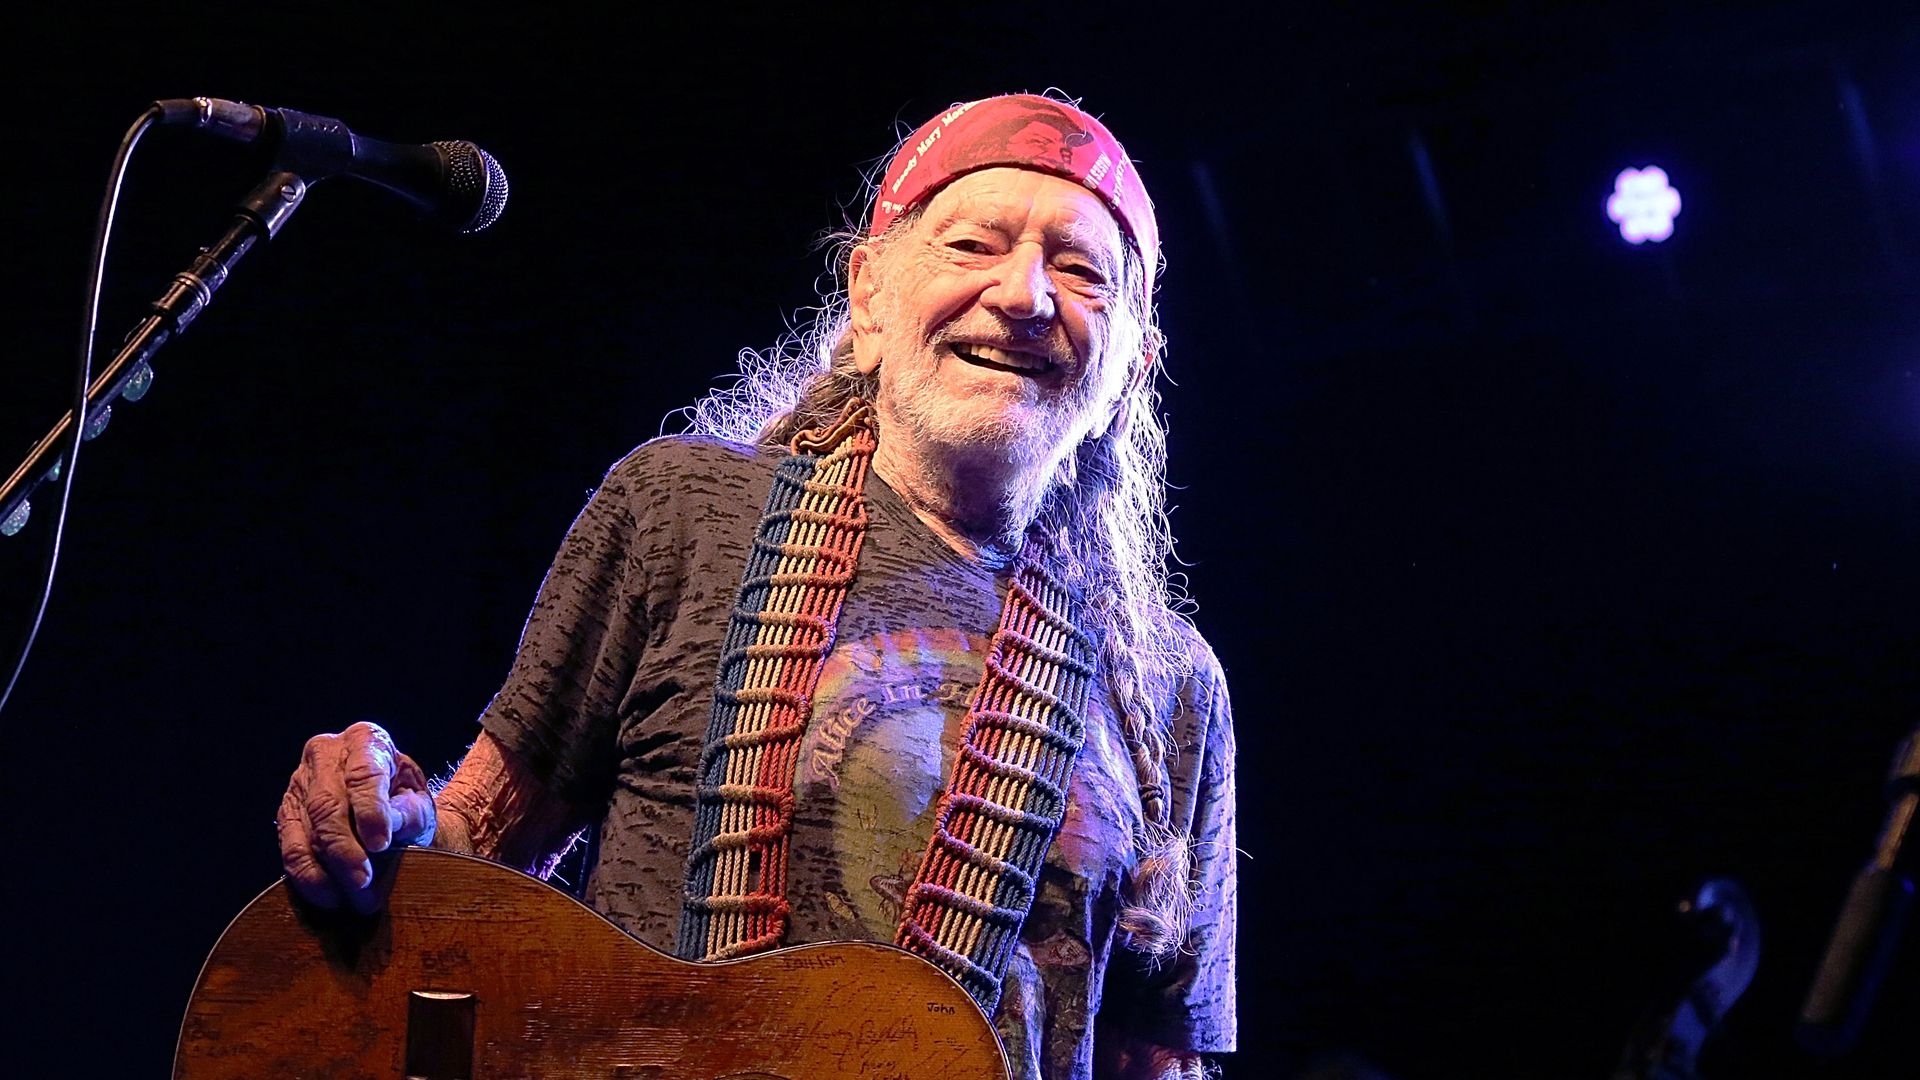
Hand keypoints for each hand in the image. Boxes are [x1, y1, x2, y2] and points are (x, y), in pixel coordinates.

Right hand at [276, 721, 436, 910]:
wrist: (383, 800)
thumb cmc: (403, 798)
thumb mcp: (417, 801)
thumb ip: (409, 813)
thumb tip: (390, 827)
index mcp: (365, 740)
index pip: (364, 775)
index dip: (371, 812)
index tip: (381, 845)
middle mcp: (325, 754)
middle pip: (327, 805)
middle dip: (344, 849)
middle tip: (363, 882)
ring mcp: (300, 782)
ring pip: (305, 829)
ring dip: (326, 870)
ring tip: (351, 898)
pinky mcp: (286, 812)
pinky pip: (290, 847)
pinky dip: (307, 875)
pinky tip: (329, 895)